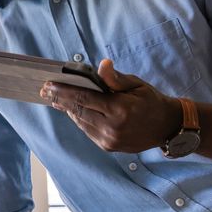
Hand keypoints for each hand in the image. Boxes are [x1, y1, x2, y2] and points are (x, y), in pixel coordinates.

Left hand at [40, 58, 182, 152]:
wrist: (166, 127)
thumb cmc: (152, 102)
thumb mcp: (137, 85)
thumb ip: (116, 78)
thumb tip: (102, 65)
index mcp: (120, 110)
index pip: (84, 99)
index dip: (64, 91)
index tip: (48, 84)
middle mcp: (112, 127)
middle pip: (78, 111)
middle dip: (59, 99)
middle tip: (44, 90)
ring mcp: (109, 140)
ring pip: (80, 121)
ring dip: (66, 109)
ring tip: (53, 98)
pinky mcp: (108, 146)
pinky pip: (87, 130)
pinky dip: (78, 118)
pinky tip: (70, 109)